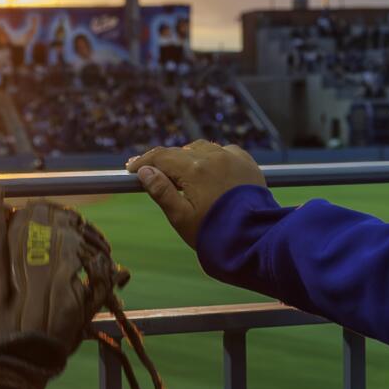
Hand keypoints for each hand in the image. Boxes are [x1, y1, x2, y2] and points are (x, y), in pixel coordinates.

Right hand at [126, 140, 266, 245]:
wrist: (256, 239)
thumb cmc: (215, 233)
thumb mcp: (181, 217)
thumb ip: (162, 192)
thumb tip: (145, 172)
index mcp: (195, 170)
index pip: (161, 157)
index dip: (143, 161)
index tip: (131, 168)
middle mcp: (214, 157)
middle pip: (180, 152)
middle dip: (164, 161)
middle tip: (153, 173)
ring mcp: (233, 158)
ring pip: (202, 148)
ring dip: (188, 157)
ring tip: (182, 174)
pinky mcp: (247, 163)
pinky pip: (224, 152)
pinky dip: (212, 157)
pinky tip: (210, 170)